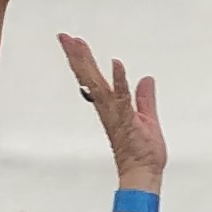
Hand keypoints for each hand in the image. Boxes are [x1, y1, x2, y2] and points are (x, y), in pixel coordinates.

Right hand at [59, 34, 164, 187]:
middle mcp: (109, 109)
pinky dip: (119, 81)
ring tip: (77, 43)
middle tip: (63, 36)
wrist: (144, 175)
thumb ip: (144, 99)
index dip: (84, 60)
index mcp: (112, 107)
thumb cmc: (144, 153)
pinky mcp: (126, 121)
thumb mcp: (147, 119)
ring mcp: (115, 115)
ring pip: (98, 85)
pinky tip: (115, 64)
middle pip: (89, 78)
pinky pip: (122, 99)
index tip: (74, 41)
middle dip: (77, 56)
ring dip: (88, 63)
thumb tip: (146, 79)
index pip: (95, 79)